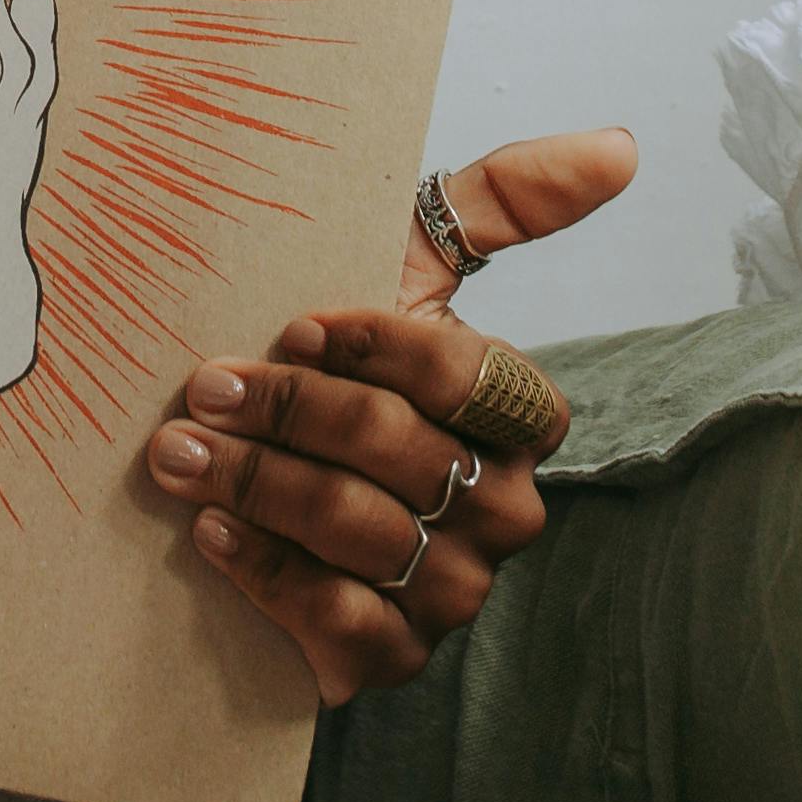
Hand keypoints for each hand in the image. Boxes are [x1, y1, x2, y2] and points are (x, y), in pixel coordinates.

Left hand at [147, 126, 638, 702]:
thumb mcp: (408, 260)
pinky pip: (341, 621)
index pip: (465, 376)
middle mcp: (502, 508)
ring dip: (258, 485)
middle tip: (202, 390)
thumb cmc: (336, 354)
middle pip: (399, 452)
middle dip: (290, 413)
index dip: (375, 348)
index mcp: (518, 417)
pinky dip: (268, 573)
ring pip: (361, 530)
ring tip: (179, 453)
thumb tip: (622, 144)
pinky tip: (210, 532)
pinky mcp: (395, 657)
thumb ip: (508, 197)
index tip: (294, 324)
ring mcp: (455, 590)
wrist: (258, 473)